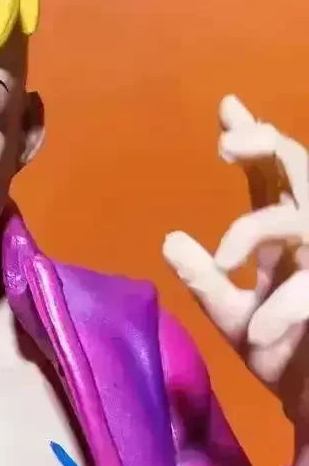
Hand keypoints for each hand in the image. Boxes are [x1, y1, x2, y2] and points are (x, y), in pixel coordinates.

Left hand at [163, 95, 308, 428]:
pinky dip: (285, 309)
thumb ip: (204, 278)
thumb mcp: (231, 315)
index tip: (226, 108)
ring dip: (259, 232)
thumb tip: (170, 239)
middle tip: (226, 143)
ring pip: (303, 218)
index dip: (252, 140)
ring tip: (226, 259)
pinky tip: (262, 331)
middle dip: (269, 146)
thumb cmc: (281, 358)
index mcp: (284, 237)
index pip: (269, 176)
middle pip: (301, 170)